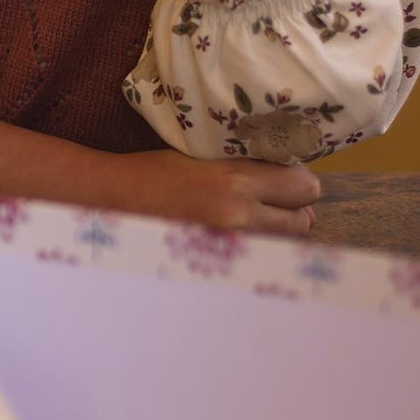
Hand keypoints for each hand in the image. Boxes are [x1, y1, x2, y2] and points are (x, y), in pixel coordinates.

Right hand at [112, 148, 320, 235]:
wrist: (116, 200)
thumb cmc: (156, 171)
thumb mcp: (204, 155)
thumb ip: (246, 164)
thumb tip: (287, 173)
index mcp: (235, 181)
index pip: (303, 186)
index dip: (297, 180)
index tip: (284, 176)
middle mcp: (240, 216)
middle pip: (303, 220)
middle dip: (293, 207)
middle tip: (272, 198)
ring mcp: (233, 246)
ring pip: (287, 241)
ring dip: (279, 228)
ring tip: (252, 214)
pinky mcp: (224, 265)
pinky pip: (263, 255)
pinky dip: (259, 244)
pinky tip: (236, 231)